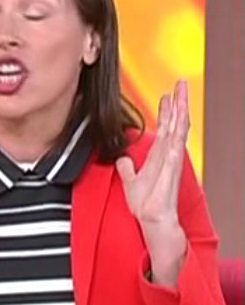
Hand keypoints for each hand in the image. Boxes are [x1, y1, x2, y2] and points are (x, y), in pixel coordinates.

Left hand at [116, 80, 190, 286]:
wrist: (152, 220)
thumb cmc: (145, 204)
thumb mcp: (130, 181)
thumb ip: (127, 169)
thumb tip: (122, 159)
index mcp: (159, 156)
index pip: (165, 128)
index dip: (167, 111)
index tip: (167, 95)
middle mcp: (168, 156)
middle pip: (176, 124)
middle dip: (178, 104)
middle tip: (181, 84)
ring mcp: (172, 162)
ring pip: (179, 130)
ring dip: (181, 112)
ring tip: (182, 94)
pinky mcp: (171, 170)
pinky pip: (175, 148)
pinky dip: (178, 134)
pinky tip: (180, 122)